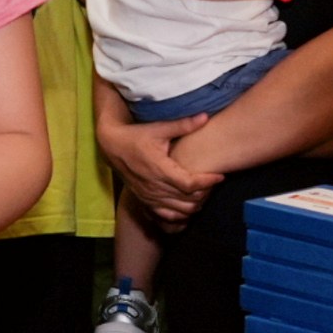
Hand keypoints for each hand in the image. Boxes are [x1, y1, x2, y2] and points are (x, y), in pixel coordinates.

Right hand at [99, 111, 216, 225]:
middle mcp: (154, 186)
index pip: (189, 184)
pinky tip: (189, 206)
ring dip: (195, 205)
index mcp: (159, 169)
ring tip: (205, 193)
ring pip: (180, 210)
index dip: (207, 182)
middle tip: (214, 183)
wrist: (112, 147)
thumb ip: (183, 125)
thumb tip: (205, 116)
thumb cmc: (136, 136)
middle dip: (205, 193)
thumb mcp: (159, 128)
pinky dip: (181, 215)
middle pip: (188, 200)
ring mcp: (149, 196)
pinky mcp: (145, 201)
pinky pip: (166, 216)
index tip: (220, 176)